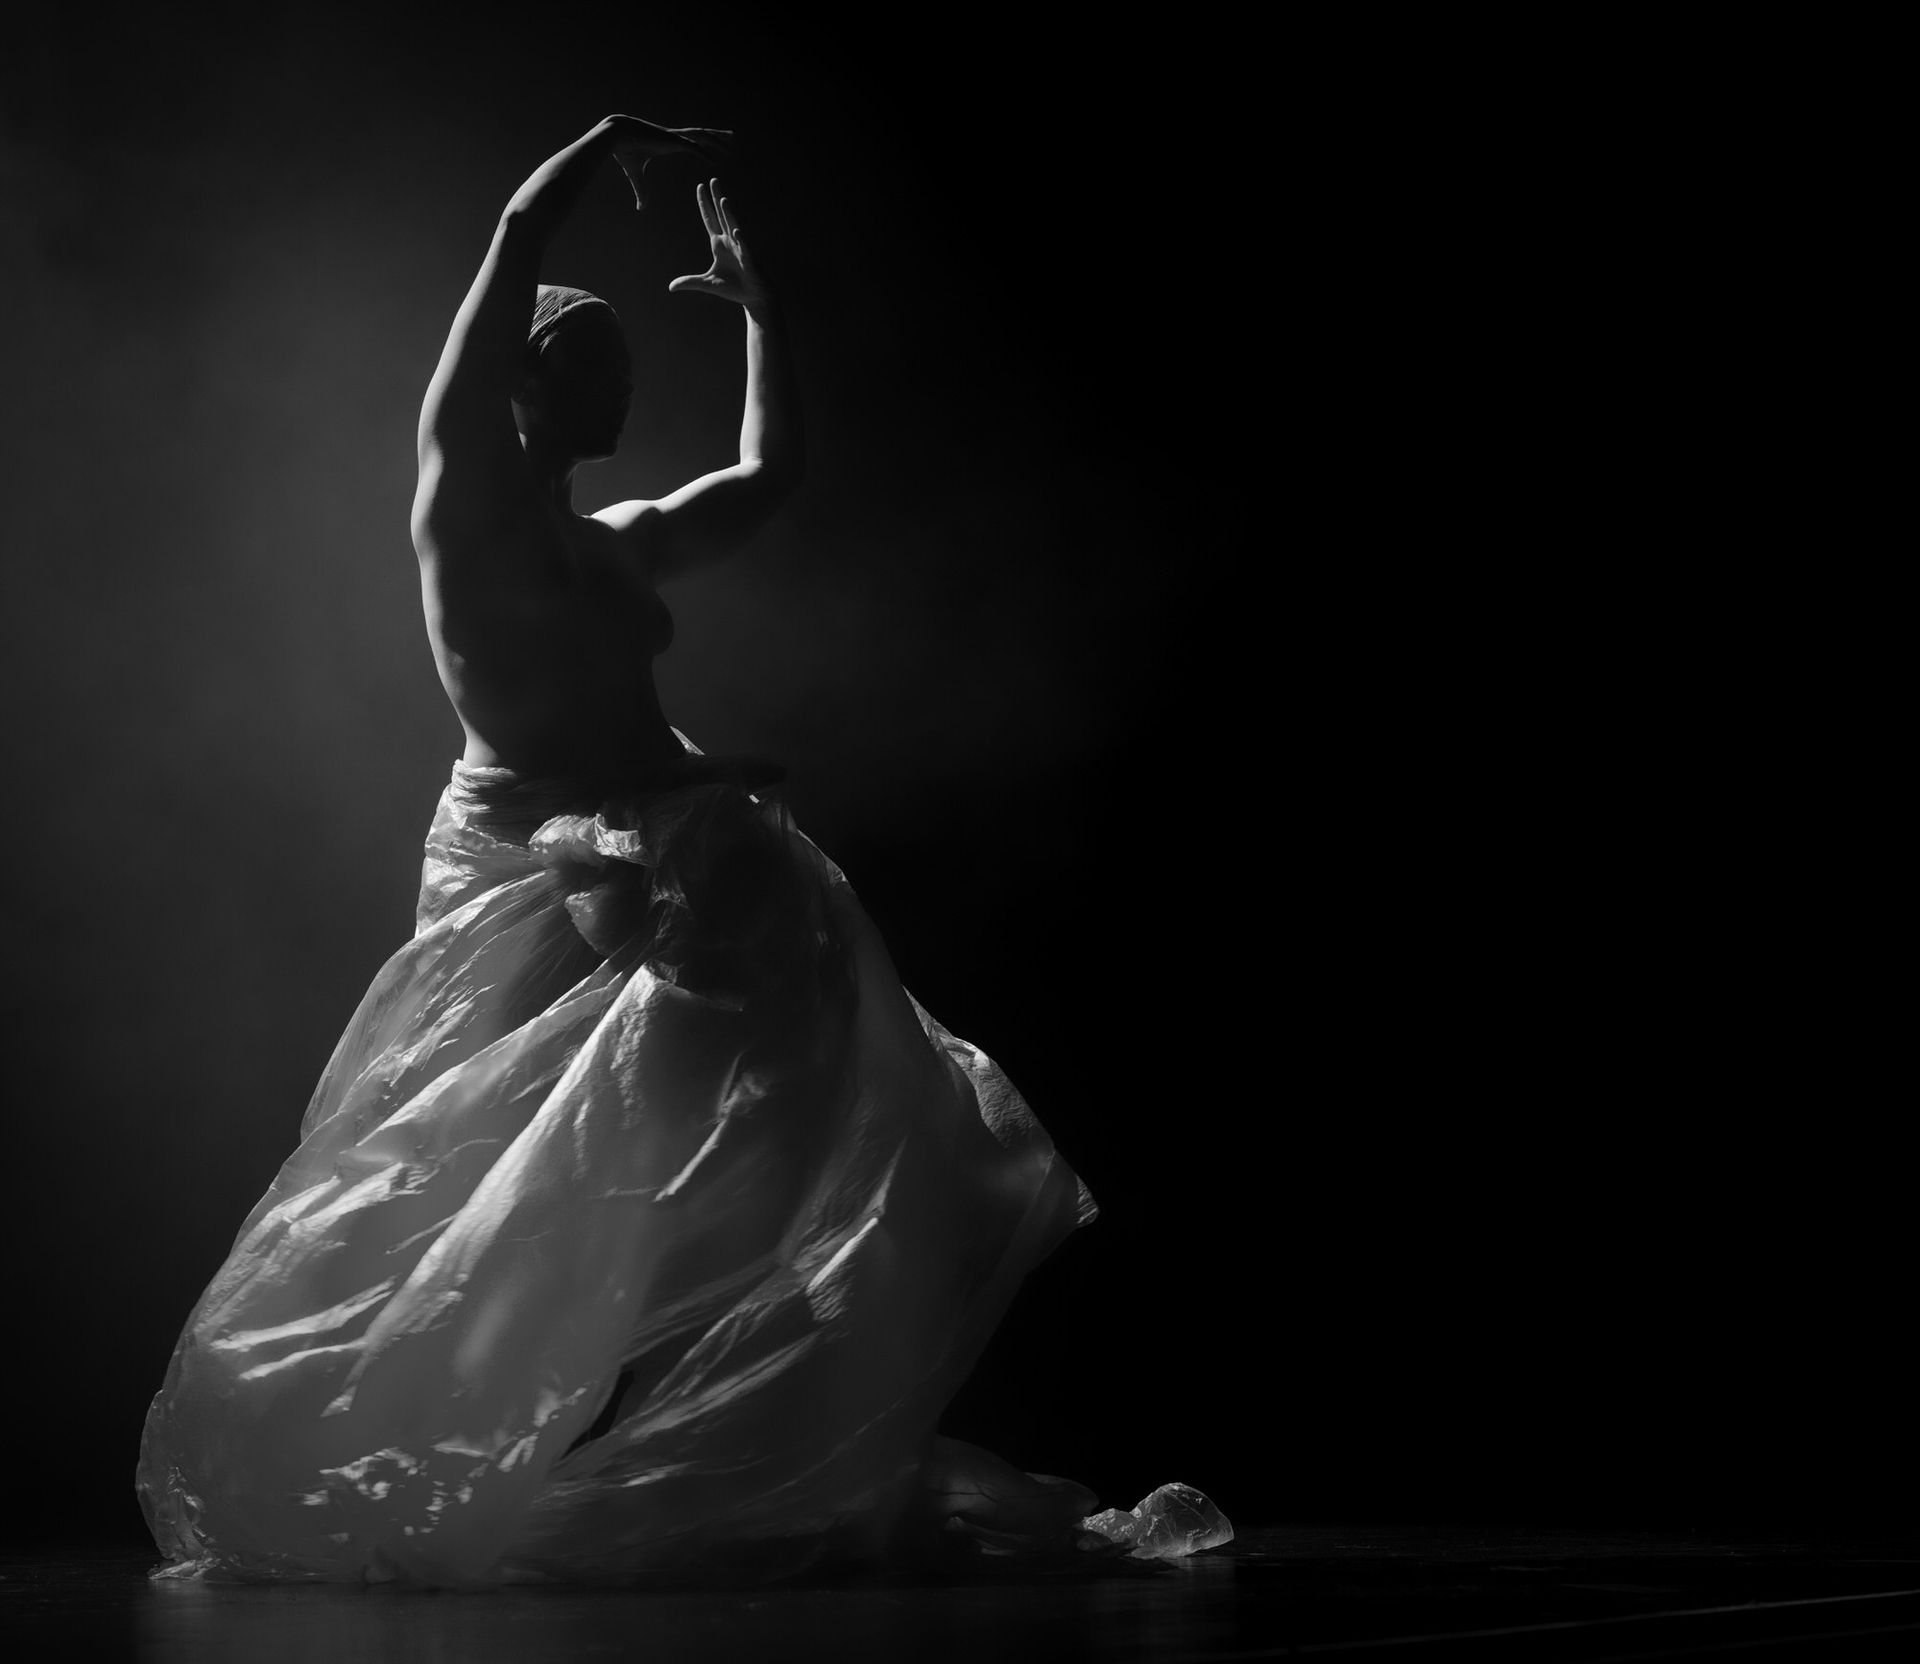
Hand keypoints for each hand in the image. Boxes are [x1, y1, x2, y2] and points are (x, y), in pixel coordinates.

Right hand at [607, 118, 731, 210]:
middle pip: (702, 136)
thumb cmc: (623, 151)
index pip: (693, 141)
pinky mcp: (672, 141)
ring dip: (717, 141)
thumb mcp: (635, 176)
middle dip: (717, 136)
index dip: (705, 143)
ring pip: (702, 138)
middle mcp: (675, 138)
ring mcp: (675, 138)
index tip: (715, 145)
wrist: (615, 135)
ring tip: (732, 143)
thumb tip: (641, 209)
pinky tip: (716, 160)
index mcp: (670, 143)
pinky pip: (693, 148)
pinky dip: (705, 153)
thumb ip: (641, 191)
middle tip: (731, 138)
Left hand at [668, 181, 769, 309]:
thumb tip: (671, 287)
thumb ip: (690, 282)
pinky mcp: (749, 260)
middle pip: (721, 216)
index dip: (704, 204)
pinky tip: (737, 231)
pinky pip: (744, 248)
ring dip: (728, 214)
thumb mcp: (707, 284)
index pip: (709, 219)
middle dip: (716, 198)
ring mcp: (740, 248)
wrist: (754, 296)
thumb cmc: (733, 287)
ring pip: (733, 227)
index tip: (700, 186)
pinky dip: (741, 240)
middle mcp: (730, 241)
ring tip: (722, 199)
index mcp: (718, 244)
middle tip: (713, 180)